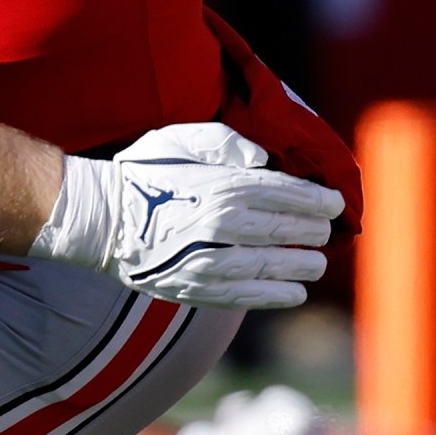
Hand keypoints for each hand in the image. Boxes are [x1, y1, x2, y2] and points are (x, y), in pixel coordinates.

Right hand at [40, 122, 344, 309]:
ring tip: (315, 264)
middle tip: (326, 232)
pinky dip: (278, 295)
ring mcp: (213, 261)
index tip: (335, 203)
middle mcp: (225, 226)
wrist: (100, 221)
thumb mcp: (179, 139)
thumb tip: (264, 160)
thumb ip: (225, 142)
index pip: (289, 195)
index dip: (318, 200)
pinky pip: (250, 295)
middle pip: (288, 231)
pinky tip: (295, 293)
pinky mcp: (200, 289)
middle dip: (315, 232)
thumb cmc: (144, 174)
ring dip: (304, 265)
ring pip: (276, 266)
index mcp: (225, 186)